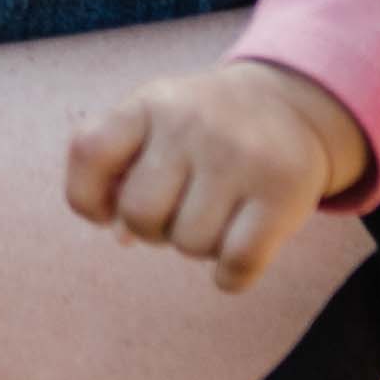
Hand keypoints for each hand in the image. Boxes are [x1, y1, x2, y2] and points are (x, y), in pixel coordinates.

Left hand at [63, 61, 368, 291]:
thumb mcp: (155, 121)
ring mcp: (240, 157)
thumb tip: (121, 236)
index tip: (110, 210)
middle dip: (153, 229)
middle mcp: (192, 124)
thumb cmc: (202, 128)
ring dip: (198, 247)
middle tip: (178, 212)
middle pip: (139, 215)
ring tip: (216, 218)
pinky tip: (237, 254)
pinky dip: (230, 276)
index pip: (89, 153)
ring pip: (189, 244)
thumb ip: (119, 168)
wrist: (290, 105)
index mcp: (150, 103)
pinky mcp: (283, 193)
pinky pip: (236, 264)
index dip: (88, 198)